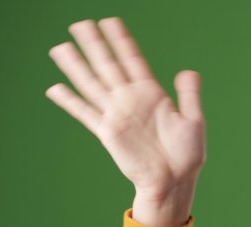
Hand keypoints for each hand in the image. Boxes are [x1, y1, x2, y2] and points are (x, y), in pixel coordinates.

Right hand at [46, 17, 204, 225]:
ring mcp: (118, 115)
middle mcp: (131, 101)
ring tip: (61, 48)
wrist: (176, 181)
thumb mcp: (193, 121)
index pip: (133, 60)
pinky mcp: (109, 133)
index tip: (110, 22)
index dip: (122, 41)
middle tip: (80, 23)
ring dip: (77, 67)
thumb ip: (189, 95)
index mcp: (152, 95)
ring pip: (93, 85)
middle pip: (109, 66)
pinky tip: (56, 89)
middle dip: (95, 45)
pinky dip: (71, 102)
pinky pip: (86, 114)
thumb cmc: (188, 155)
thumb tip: (188, 71)